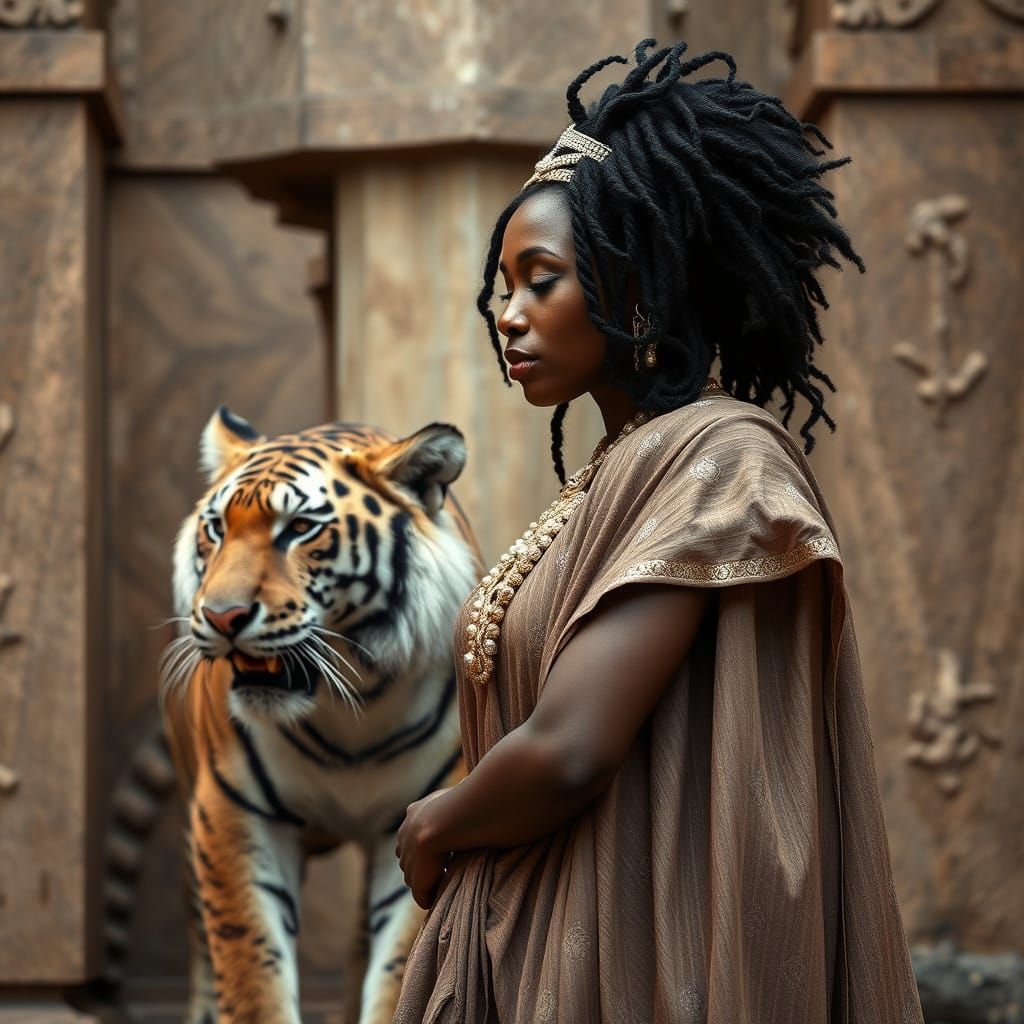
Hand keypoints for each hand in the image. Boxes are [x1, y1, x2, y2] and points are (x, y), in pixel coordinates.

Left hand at [396, 788, 452, 909]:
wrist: (448, 819)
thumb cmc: (458, 802)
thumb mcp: (450, 794)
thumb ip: (450, 797)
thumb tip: (464, 786)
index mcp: (413, 814)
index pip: (413, 833)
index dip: (426, 844)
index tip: (443, 848)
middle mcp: (405, 836)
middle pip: (409, 857)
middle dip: (423, 864)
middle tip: (443, 867)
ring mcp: (408, 859)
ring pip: (413, 877)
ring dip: (427, 881)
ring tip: (444, 881)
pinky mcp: (416, 879)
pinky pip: (421, 894)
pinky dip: (430, 896)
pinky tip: (442, 895)